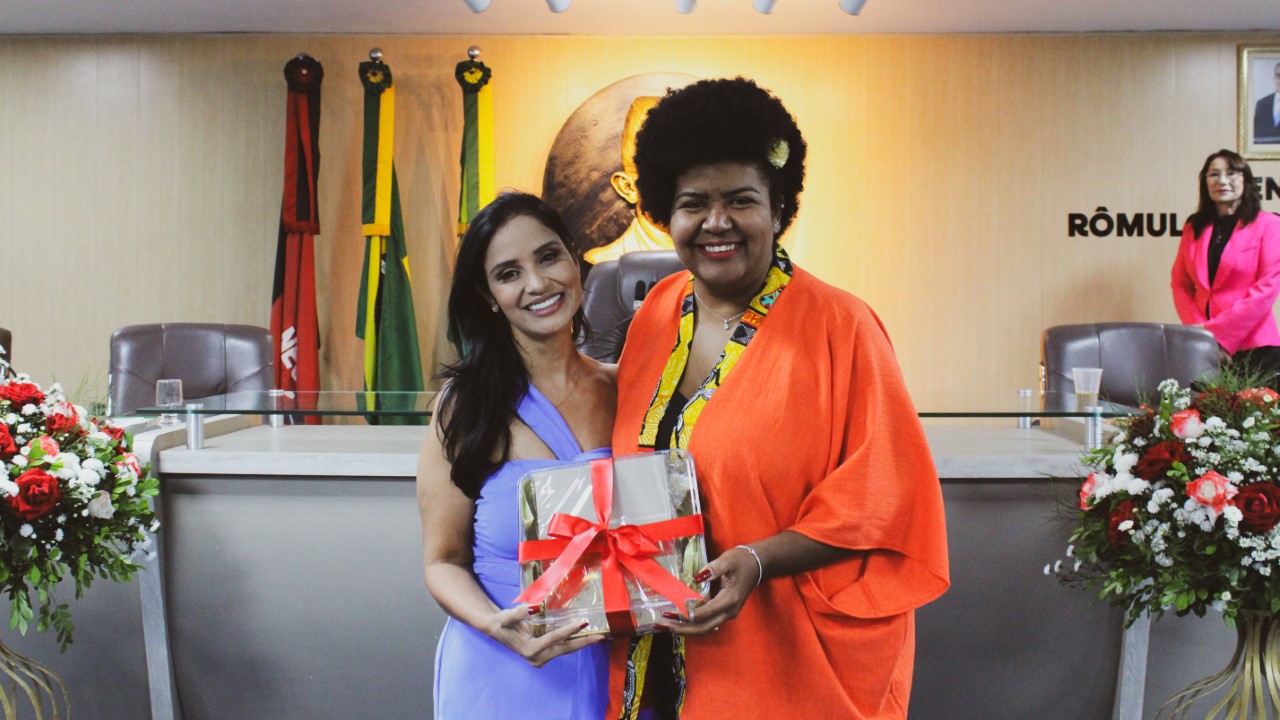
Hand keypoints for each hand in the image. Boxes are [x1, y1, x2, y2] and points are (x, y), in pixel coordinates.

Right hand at [488, 604, 605, 667]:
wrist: (496, 630)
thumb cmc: (502, 622)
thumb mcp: (507, 616)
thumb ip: (520, 612)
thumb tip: (534, 607)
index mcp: (530, 649)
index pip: (554, 638)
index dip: (569, 630)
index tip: (582, 622)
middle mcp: (537, 657)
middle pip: (564, 648)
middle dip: (583, 642)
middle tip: (600, 636)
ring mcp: (541, 658)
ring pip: (565, 650)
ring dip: (581, 643)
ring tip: (598, 637)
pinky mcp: (544, 654)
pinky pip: (562, 647)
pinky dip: (574, 641)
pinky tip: (585, 636)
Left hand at [657, 546, 759, 636]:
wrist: (757, 565)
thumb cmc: (742, 561)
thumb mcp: (728, 560)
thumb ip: (714, 568)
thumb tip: (698, 578)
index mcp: (729, 600)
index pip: (705, 613)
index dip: (687, 615)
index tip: (671, 614)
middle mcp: (728, 611)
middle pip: (703, 627)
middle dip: (683, 629)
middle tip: (663, 626)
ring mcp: (726, 613)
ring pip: (705, 628)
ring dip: (686, 629)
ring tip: (666, 627)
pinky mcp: (723, 612)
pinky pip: (706, 622)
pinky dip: (692, 624)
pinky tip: (678, 622)